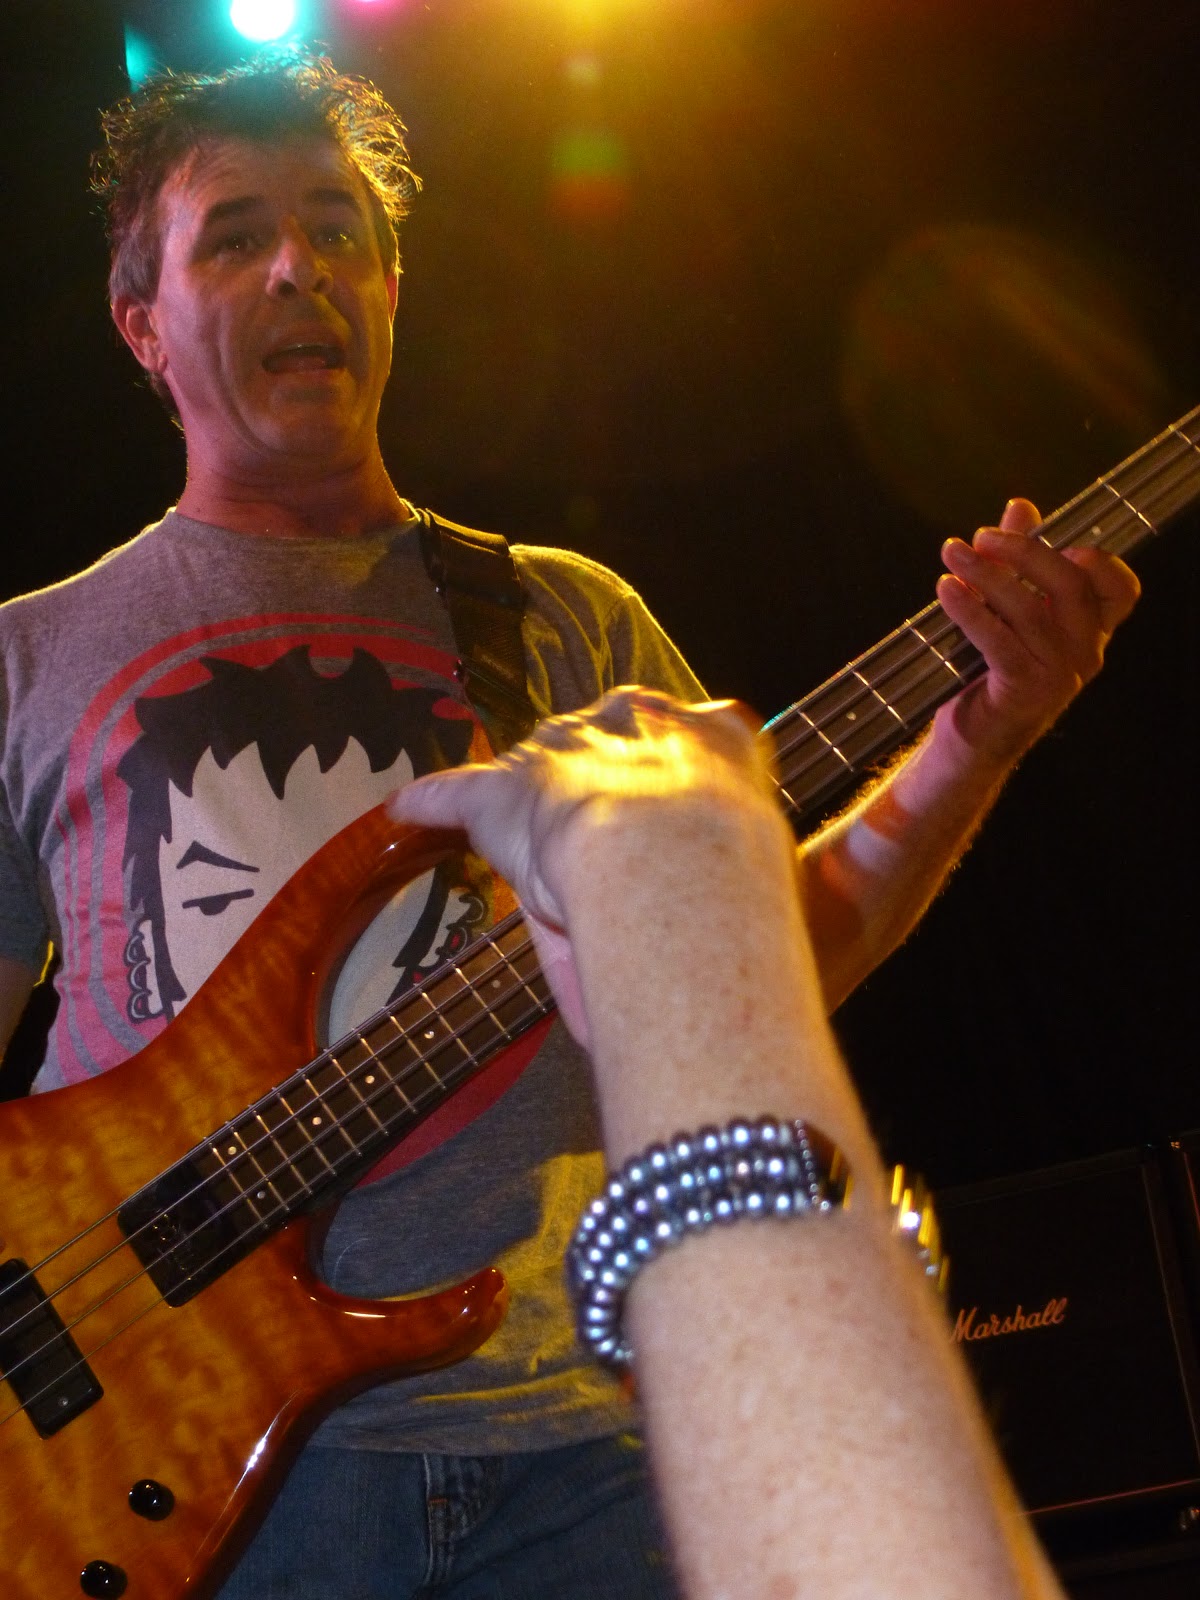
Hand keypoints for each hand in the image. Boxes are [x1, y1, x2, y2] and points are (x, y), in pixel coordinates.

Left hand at [390, 688, 779, 1042]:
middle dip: (607, 782)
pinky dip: (432, 804)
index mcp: (718, 734)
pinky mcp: (503, 791)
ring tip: (536, 846)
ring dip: (542, 808)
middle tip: (612, 843)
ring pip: (547, 768)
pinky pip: (457, 793)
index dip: (686, 779)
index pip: (700, 735)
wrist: (674, 857)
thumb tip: (779, 904)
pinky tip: (406, 812)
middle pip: (613, 742)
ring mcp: (567, 748)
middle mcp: (638, 720)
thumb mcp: (773, 851)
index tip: (684, 806)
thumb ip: (756, 856)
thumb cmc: (739, 875)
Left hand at [936, 498, 1140, 764]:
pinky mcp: (1024, 690)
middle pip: (1070, 585)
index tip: (1058, 540)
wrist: (971, 741)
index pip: (1120, 589)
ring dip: (985, 574)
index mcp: (1089, 632)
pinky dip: (969, 609)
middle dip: (1024, 551)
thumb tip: (1021, 506)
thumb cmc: (990, 671)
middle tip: (980, 536)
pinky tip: (946, 590)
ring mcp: (1059, 675)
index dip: (1098, 559)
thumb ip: (1018, 561)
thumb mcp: (1007, 610)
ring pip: (1028, 609)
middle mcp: (1085, 652)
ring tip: (952, 554)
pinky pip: (997, 639)